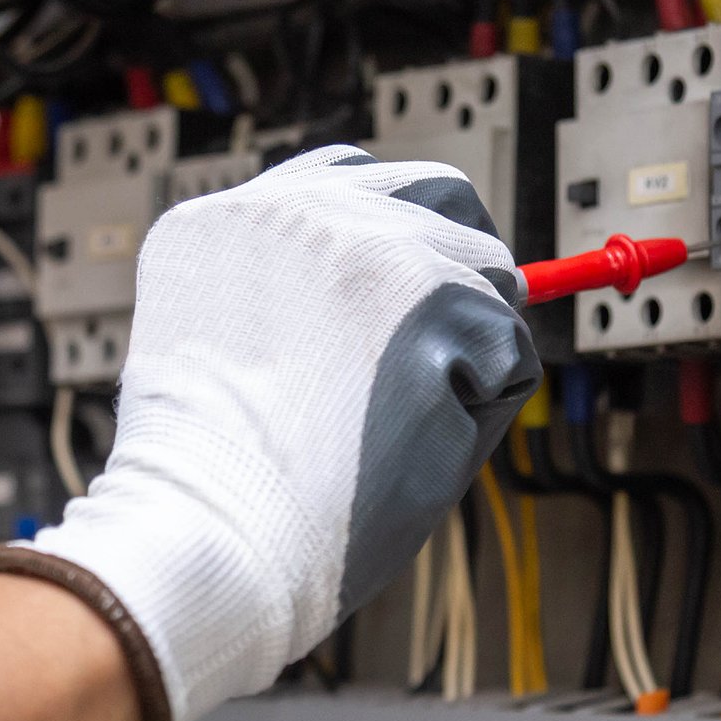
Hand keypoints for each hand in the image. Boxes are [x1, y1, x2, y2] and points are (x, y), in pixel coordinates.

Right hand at [0, 146, 538, 720]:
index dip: (397, 235)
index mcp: (229, 222)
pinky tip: (410, 445)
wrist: (210, 540)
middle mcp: (295, 211)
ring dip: (465, 351)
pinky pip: (510, 354)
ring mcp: (368, 250)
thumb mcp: (231, 353)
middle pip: (440, 194)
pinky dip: (482, 412)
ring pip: (486, 276)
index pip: (349, 180)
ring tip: (391, 425)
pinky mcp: (433, 305)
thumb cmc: (220, 484)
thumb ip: (300, 298)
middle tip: (451, 352)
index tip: (407, 292)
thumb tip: (422, 282)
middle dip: (462, 266)